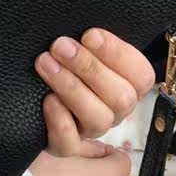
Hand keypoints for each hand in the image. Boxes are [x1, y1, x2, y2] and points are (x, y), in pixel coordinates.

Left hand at [36, 29, 154, 154]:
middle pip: (120, 97)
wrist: (33, 94)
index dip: (118, 54)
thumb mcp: (83, 48)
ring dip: (71, 88)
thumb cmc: (64, 61)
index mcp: (127, 84)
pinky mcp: (65, 146)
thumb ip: (92, 42)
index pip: (142, 75)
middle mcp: (114, 109)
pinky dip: (60, 121)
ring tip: (45, 64)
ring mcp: (90, 129)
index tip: (90, 34)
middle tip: (60, 45)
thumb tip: (89, 29)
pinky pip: (70, 143)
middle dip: (89, 68)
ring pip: (98, 119)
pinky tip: (47, 100)